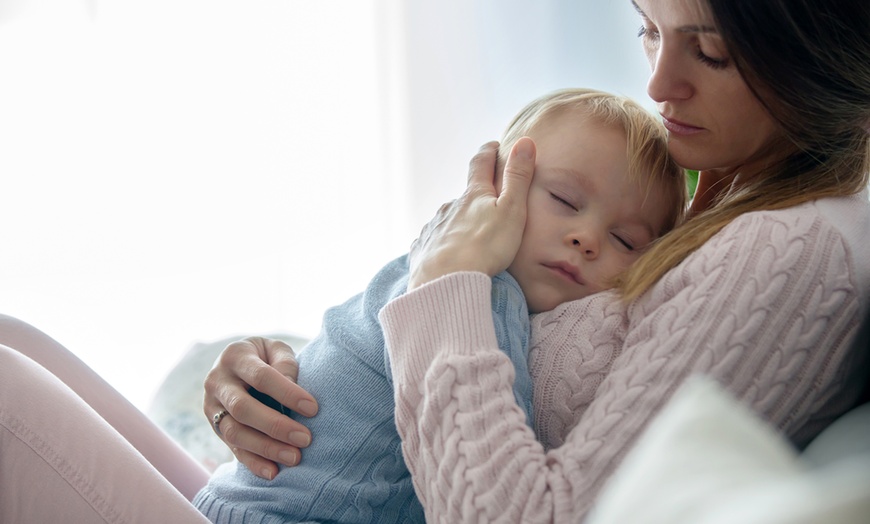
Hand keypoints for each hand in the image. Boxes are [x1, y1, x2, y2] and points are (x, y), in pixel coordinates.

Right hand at [203, 337, 318, 479]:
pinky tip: (273, 473)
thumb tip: (293, 387)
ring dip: (265, 448)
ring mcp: (212, 407)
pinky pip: (232, 449)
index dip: (287, 393)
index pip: (261, 377)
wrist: (237, 364)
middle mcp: (217, 382)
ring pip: (234, 432)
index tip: (313, 408)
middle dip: (275, 426)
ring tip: (294, 457)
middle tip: (305, 439)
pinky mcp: (214, 428)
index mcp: (234, 356)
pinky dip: (253, 462)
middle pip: (243, 408)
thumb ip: (285, 363)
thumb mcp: (275, 349)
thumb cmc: (265, 356)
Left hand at [408, 137, 535, 289]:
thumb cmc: (485, 247)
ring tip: (468, 234)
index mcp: (474, 196)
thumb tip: (525, 141)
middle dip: (474, 195)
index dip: (488, 152)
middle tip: (486, 199)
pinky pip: (433, 242)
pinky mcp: (423, 249)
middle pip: (463, 195)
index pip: (481, 164)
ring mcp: (434, 227)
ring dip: (458, 221)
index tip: (493, 146)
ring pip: (447, 218)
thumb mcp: (511, 210)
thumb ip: (518, 178)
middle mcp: (450, 207)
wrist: (445, 281)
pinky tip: (446, 253)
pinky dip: (442, 243)